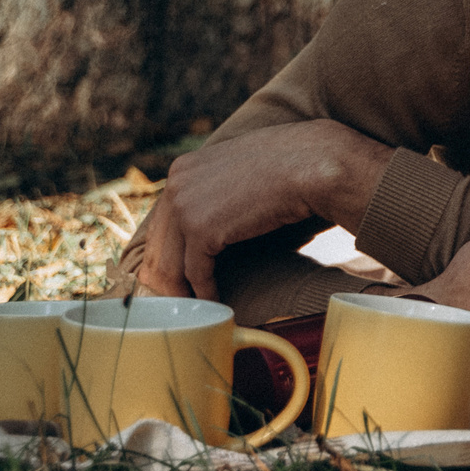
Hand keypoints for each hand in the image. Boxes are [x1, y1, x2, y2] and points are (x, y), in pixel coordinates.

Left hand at [139, 120, 390, 299]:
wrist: (310, 163)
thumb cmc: (289, 163)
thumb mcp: (238, 167)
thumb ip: (217, 186)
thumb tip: (218, 211)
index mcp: (182, 169)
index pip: (162, 221)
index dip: (170, 250)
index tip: (178, 272)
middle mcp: (175, 185)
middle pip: (158, 244)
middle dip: (168, 276)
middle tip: (181, 298)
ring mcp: (185, 207)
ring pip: (169, 263)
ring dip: (181, 290)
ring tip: (195, 307)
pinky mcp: (201, 230)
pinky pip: (195, 273)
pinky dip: (204, 292)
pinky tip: (214, 301)